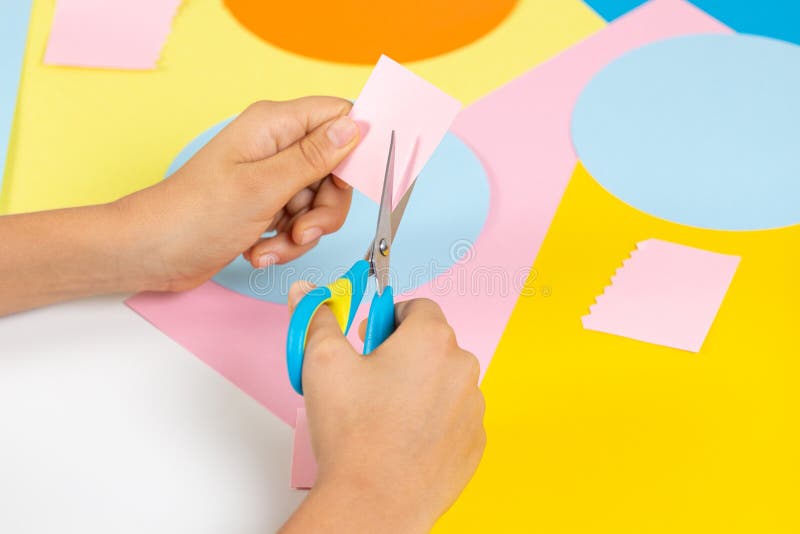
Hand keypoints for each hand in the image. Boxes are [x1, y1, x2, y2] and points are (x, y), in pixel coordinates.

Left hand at [116, 97, 359, 290]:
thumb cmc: (193, 216)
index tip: (355, 182)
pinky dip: (286, 242)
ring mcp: (270, 177)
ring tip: (272, 246)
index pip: (337, 116)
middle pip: (335, 168)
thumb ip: (314, 157)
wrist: (152, 254)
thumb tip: (355, 127)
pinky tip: (259, 250)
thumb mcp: (264, 187)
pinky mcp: (265, 205)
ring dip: (303, 232)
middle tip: (305, 230)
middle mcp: (275, 146)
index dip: (355, 147)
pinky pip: (299, 221)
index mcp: (273, 125)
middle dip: (327, 207)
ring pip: (319, 201)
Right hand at [282, 286, 485, 532]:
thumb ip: (319, 319)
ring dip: (421, 385)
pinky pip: (455, 416)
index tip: (371, 337)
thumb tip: (308, 293)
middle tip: (371, 378)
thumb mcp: (322, 363)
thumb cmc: (353, 434)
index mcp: (430, 339)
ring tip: (386, 413)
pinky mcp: (474, 441)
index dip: (390, 318)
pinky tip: (405, 437)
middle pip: (433, 344)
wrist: (374, 503)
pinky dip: (435, 419)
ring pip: (445, 380)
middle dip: (404, 352)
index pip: (418, 307)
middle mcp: (462, 368)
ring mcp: (473, 407)